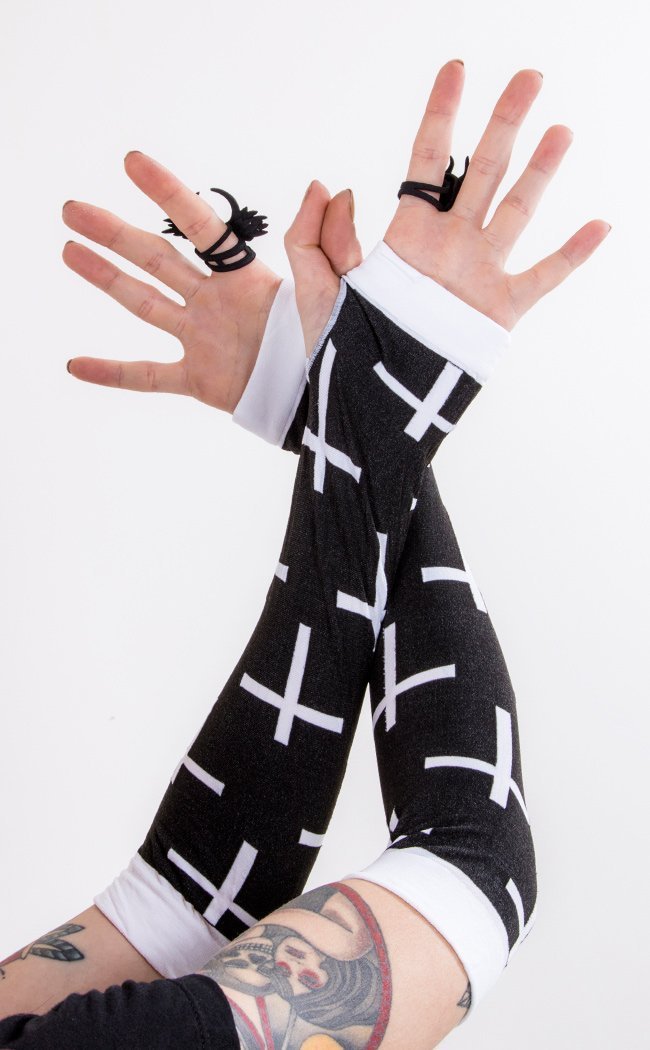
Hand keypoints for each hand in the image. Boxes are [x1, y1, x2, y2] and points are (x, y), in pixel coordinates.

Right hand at [62, 153, 360, 410]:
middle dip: (114, 233)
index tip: (133, 162)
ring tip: (69, 251)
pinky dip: (112, 373)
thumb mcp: (333, 287)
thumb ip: (321, 241)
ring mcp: (204, 340)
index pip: (201, 227)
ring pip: (143, 304)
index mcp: (247, 277)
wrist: (335, 402)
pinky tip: (76, 364)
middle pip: (156, 259)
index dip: (167, 192)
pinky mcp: (201, 381)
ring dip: (105, 279)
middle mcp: (217, 303)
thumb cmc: (339, 344)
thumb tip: (326, 187)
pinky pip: (148, 377)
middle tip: (73, 209)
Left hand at [285, 60, 610, 341]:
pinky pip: (542, 276)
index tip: (457, 70)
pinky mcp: (499, 310)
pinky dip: (572, 254)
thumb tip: (329, 185)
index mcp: (407, 233)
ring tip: (560, 131)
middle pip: (483, 170)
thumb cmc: (340, 348)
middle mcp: (450, 244)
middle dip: (505, 122)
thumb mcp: (315, 288)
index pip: (427, 159)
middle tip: (528, 77)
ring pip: (517, 210)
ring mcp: (478, 274)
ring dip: (541, 171)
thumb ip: (312, 235)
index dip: (442, 113)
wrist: (369, 401)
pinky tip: (598, 226)